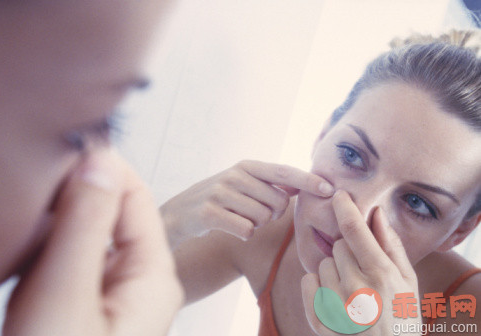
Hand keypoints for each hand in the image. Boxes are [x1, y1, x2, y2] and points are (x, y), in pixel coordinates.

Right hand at [3, 149, 182, 335]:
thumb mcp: (65, 296)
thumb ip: (84, 226)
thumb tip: (99, 160)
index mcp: (153, 277)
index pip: (136, 196)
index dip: (102, 166)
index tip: (62, 146)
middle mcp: (140, 283)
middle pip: (111, 216)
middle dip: (72, 196)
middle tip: (31, 182)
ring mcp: (113, 298)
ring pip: (85, 239)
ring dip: (54, 226)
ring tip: (23, 215)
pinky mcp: (87, 311)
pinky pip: (70, 266)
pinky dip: (45, 254)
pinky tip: (22, 254)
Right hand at [161, 160, 334, 247]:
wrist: (179, 212)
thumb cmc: (218, 198)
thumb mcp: (242, 183)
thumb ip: (270, 183)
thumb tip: (301, 186)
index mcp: (247, 166)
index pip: (284, 172)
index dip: (308, 181)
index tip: (330, 189)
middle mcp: (235, 175)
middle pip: (278, 203)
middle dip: (272, 214)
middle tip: (252, 212)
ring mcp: (221, 192)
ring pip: (263, 218)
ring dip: (256, 224)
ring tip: (237, 217)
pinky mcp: (209, 212)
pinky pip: (246, 230)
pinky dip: (243, 233)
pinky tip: (230, 227)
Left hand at [301, 190, 420, 334]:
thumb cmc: (403, 317)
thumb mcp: (408, 282)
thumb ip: (391, 246)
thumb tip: (376, 212)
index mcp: (380, 274)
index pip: (354, 228)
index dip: (344, 206)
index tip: (338, 194)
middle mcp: (356, 287)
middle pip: (337, 246)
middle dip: (347, 252)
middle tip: (361, 271)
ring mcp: (336, 305)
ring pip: (322, 263)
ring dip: (334, 271)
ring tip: (352, 290)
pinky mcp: (321, 321)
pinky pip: (308, 282)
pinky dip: (317, 286)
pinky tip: (335, 298)